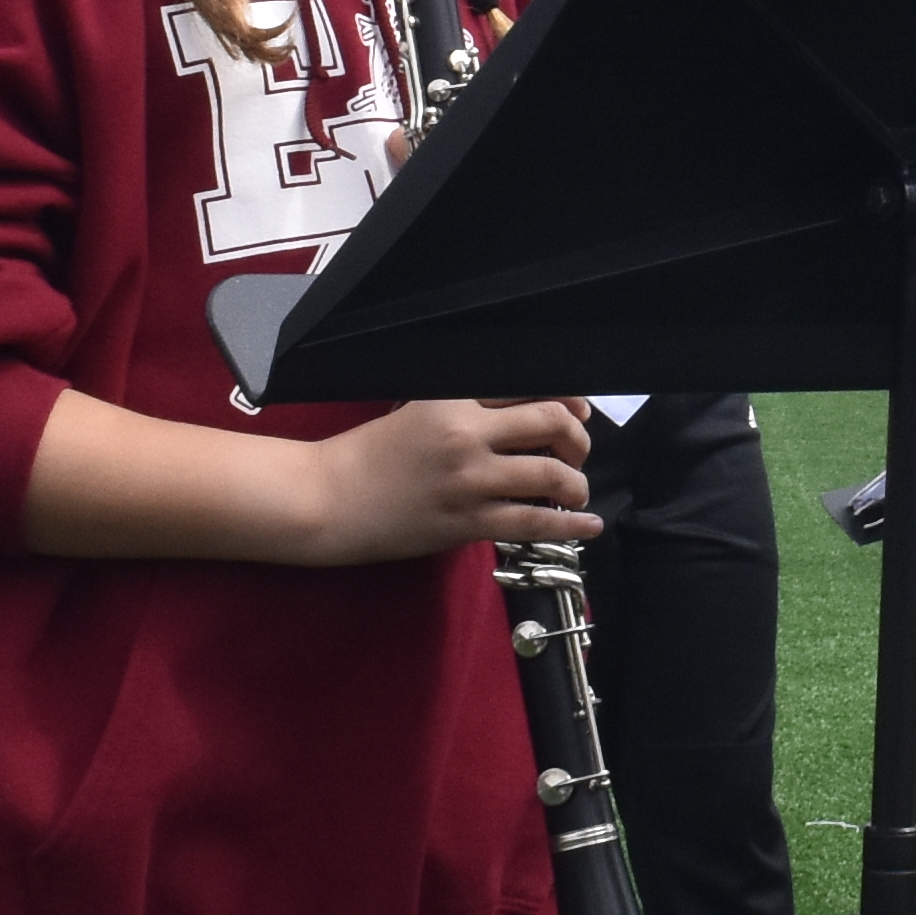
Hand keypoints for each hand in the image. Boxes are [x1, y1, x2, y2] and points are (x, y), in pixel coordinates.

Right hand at [296, 397, 594, 563]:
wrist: (328, 499)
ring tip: (576, 491)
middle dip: (578, 440)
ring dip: (577, 484)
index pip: (529, 390)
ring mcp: (469, 481)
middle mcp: (468, 435)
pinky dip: (569, 524)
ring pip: (551, 476)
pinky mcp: (467, 522)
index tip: (580, 412)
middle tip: (577, 453)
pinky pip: (532, 523)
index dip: (568, 401)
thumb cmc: (369, 455)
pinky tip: (587, 524)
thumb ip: (468, 406)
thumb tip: (526, 411)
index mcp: (455, 400)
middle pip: (552, 425)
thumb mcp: (419, 410)